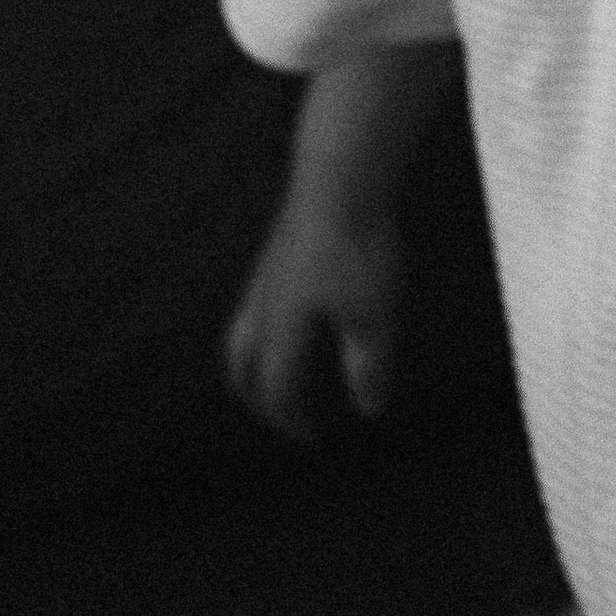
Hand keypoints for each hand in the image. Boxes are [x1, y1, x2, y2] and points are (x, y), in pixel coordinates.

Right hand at [223, 184, 406, 441]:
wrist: (339, 178)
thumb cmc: (357, 247)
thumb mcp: (373, 313)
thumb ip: (368, 363)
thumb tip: (370, 409)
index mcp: (283, 329)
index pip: (276, 388)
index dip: (292, 418)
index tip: (313, 436)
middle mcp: (264, 307)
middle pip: (243, 365)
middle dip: (258, 397)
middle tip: (284, 415)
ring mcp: (265, 276)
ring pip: (242, 333)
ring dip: (253, 363)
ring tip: (274, 374)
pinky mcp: (275, 253)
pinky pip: (255, 305)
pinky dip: (263, 332)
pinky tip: (292, 320)